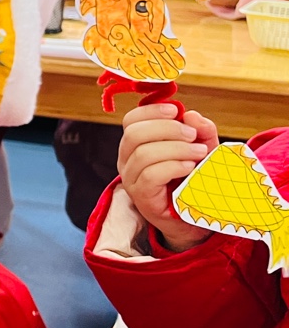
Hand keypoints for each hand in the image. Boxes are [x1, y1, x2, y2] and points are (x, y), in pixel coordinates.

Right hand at [118, 103, 217, 250]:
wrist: (192, 217)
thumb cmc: (193, 179)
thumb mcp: (202, 148)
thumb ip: (200, 131)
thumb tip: (191, 115)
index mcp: (136, 144)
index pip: (131, 120)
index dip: (151, 111)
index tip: (176, 110)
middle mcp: (126, 160)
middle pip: (134, 134)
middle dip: (167, 129)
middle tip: (192, 135)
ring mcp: (131, 179)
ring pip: (143, 154)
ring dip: (176, 149)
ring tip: (199, 153)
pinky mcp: (141, 196)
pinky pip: (151, 175)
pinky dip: (173, 166)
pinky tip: (189, 167)